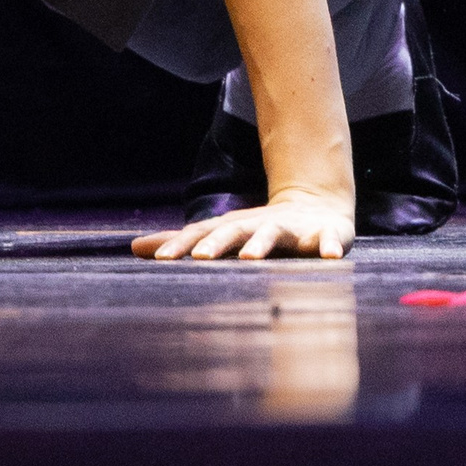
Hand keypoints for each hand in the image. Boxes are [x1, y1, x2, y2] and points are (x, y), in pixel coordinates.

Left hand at [133, 191, 355, 262]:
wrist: (316, 207)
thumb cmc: (259, 229)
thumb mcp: (222, 234)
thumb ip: (183, 242)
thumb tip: (135, 248)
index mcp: (234, 228)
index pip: (203, 234)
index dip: (183, 245)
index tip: (162, 259)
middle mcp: (259, 226)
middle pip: (234, 232)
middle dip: (218, 244)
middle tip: (202, 258)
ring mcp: (292, 229)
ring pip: (274, 235)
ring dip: (262, 245)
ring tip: (250, 259)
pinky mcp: (325, 234)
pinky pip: (329, 241)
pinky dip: (330, 246)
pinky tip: (330, 256)